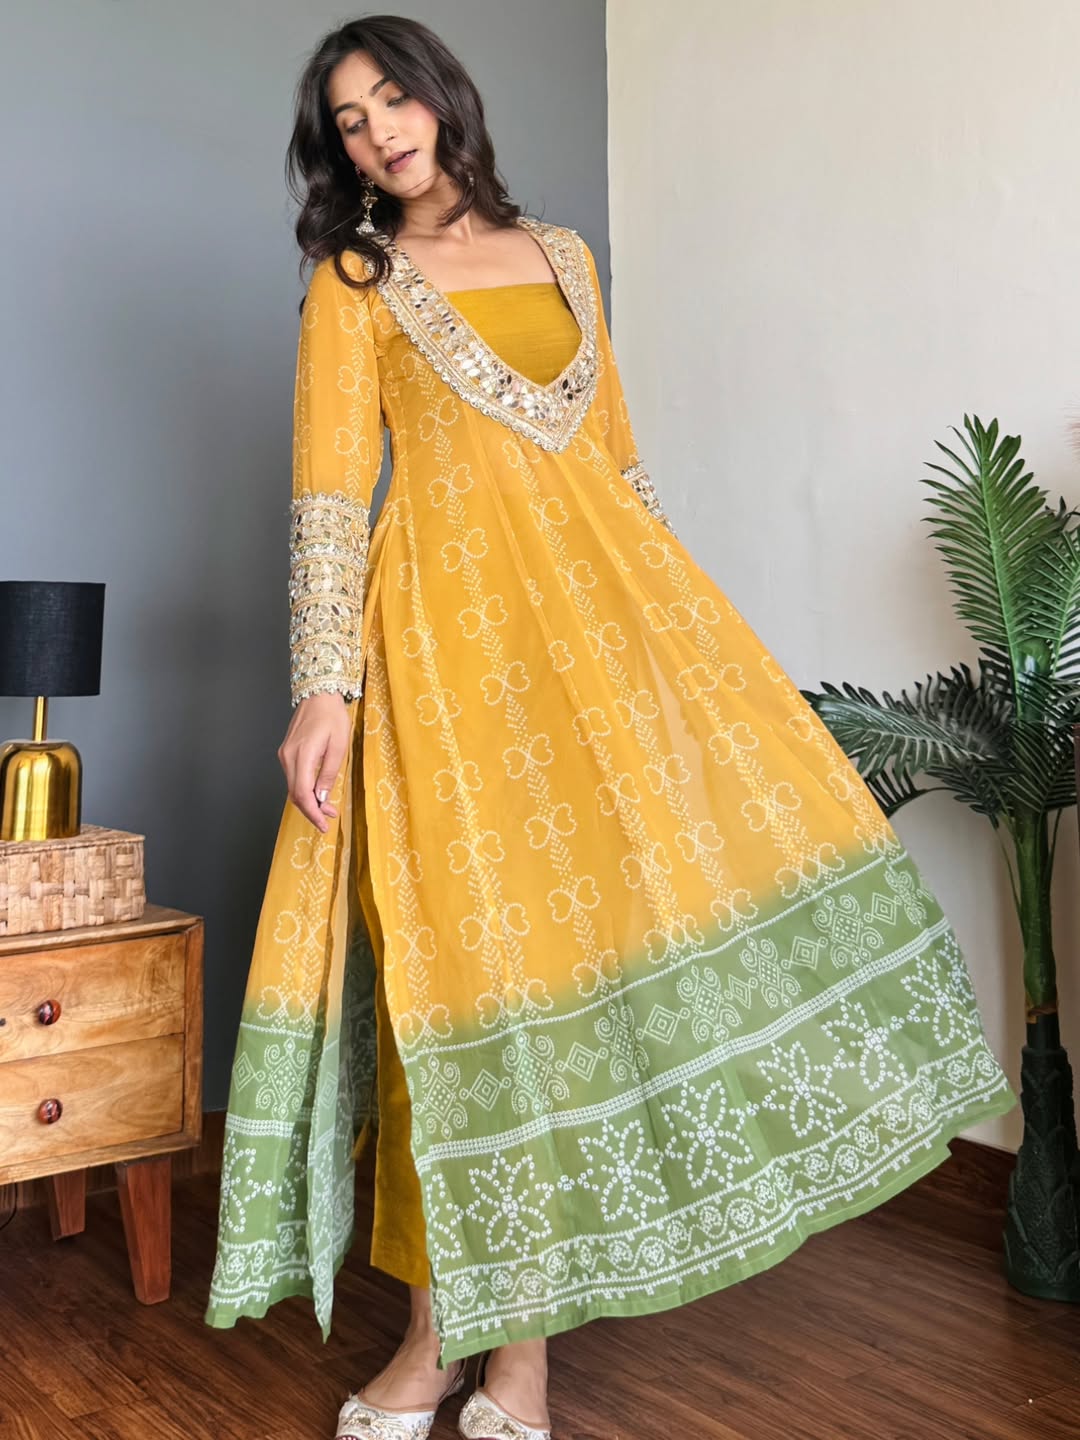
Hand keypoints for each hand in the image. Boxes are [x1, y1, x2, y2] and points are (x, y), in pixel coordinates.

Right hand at [278, 691, 352, 832]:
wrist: (318, 694)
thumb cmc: (332, 716)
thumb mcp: (339, 746)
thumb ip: (328, 773)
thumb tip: (321, 797)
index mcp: (302, 756)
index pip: (302, 794)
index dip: (313, 813)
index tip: (324, 825)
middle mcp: (288, 757)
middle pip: (295, 794)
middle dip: (312, 811)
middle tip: (328, 819)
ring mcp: (285, 755)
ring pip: (293, 787)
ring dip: (308, 801)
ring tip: (327, 806)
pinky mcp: (286, 752)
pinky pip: (293, 777)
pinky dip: (304, 789)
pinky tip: (317, 792)